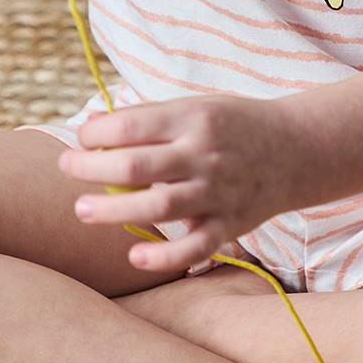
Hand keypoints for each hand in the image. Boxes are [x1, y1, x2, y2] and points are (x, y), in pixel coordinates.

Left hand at [57, 94, 292, 276]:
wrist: (296, 149)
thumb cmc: (231, 126)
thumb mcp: (195, 106)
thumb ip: (148, 119)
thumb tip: (90, 129)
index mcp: (192, 117)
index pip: (130, 125)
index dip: (95, 133)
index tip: (81, 138)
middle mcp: (204, 154)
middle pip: (136, 165)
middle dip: (91, 168)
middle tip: (66, 168)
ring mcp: (218, 191)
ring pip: (159, 205)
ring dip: (113, 210)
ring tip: (81, 209)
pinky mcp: (230, 223)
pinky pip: (196, 246)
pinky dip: (165, 256)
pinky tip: (134, 256)